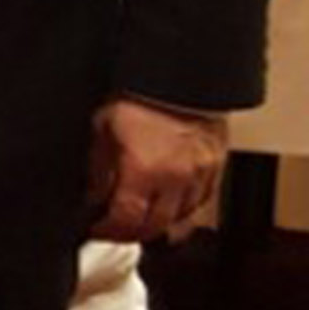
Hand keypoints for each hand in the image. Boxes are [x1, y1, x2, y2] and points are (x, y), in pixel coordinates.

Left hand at [86, 97, 227, 241]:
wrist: (178, 75)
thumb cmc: (138, 95)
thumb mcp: (103, 127)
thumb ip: (98, 168)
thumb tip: (93, 196)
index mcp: (143, 170)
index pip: (126, 219)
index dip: (108, 231)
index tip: (97, 229)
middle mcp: (175, 180)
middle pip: (155, 227)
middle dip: (131, 234)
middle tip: (115, 230)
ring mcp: (199, 177)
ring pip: (181, 221)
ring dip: (159, 226)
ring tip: (140, 222)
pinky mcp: (216, 170)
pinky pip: (201, 205)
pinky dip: (184, 213)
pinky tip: (169, 210)